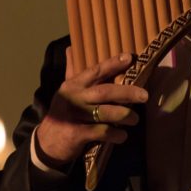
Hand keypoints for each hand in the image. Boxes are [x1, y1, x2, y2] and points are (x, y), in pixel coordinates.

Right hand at [36, 50, 147, 164]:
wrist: (46, 142)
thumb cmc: (62, 114)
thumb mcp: (64, 91)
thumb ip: (71, 70)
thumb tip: (70, 47)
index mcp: (73, 85)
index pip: (95, 71)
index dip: (113, 64)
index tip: (130, 58)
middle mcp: (74, 98)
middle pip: (104, 91)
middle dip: (127, 92)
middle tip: (144, 95)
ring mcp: (75, 116)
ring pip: (105, 113)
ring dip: (124, 115)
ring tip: (135, 119)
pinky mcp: (76, 134)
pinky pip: (102, 132)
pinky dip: (116, 134)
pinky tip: (122, 136)